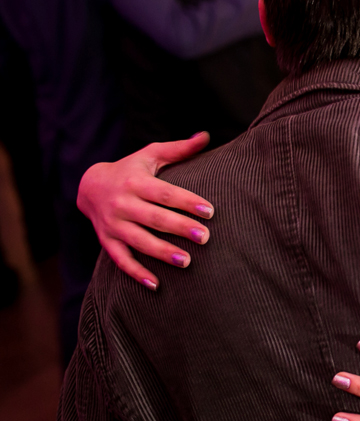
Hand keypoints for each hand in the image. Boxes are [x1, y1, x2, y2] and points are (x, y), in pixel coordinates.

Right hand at [77, 133, 214, 289]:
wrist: (89, 186)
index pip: (164, 193)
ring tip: (187, 261)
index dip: (186, 201)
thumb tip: (205, 136)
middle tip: (205, 237)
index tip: (209, 211)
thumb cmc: (130, 169)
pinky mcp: (107, 241)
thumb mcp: (150, 155)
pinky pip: (121, 261)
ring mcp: (113, 225)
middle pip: (154, 218)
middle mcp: (122, 204)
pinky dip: (136, 273)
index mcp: (135, 181)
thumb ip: (178, 149)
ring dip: (162, 253)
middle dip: (180, 228)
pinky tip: (156, 284)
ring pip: (139, 241)